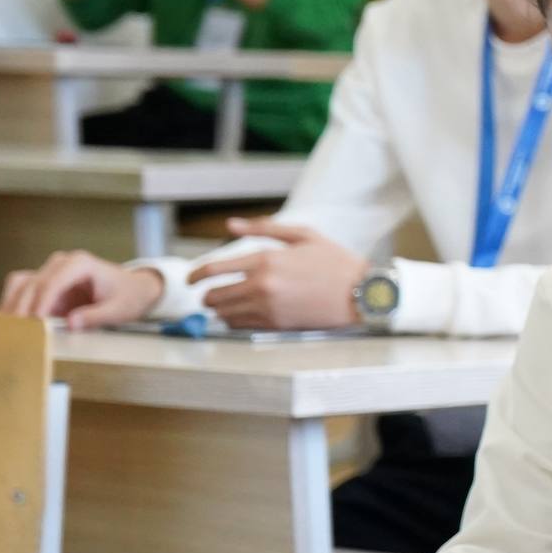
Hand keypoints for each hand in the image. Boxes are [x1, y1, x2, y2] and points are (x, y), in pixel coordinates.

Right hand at [0, 250, 162, 327]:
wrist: (132, 289)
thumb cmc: (127, 296)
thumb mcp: (118, 310)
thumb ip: (96, 316)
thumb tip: (72, 323)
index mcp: (80, 263)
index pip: (53, 282)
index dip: (40, 303)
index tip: (33, 322)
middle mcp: (61, 263)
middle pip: (32, 283)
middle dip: (20, 308)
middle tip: (12, 332)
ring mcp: (50, 272)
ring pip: (20, 284)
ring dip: (10, 306)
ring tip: (4, 330)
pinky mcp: (44, 284)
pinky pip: (21, 292)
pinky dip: (12, 306)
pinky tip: (6, 325)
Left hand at [184, 221, 367, 329]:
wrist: (361, 293)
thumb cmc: (335, 262)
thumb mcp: (303, 235)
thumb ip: (263, 228)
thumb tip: (230, 225)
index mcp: (266, 259)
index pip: (214, 269)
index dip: (195, 274)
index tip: (190, 278)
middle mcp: (262, 285)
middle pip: (214, 295)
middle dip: (207, 294)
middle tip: (208, 293)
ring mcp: (268, 308)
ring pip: (225, 314)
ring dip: (220, 310)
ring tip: (226, 304)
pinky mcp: (276, 326)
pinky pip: (240, 327)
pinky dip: (234, 321)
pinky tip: (241, 315)